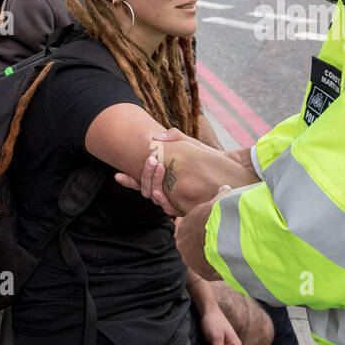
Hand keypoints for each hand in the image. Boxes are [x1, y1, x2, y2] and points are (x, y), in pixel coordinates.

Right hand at [118, 134, 256, 214]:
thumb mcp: (190, 143)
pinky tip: (162, 192)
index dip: (127, 180)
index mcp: (162, 177)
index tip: (118, 175)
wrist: (226, 170)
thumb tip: (157, 136)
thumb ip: (174, 137)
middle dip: (145, 174)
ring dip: (153, 184)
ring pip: (154, 197)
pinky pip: (168, 208)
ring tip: (159, 167)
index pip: (140, 180)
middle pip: (145, 188)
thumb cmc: (206, 157)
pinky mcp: (183, 207)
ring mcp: (173, 199)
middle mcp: (165, 190)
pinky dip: (163, 201)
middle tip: (153, 160)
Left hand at [175, 185, 229, 280]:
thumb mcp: (217, 200)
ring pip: (203, 261)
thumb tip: (225, 188)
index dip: (202, 231)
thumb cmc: (216, 213)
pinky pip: (212, 272)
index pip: (190, 232)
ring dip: (213, 259)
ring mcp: (191, 260)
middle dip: (206, 247)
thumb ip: (220, 195)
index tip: (213, 231)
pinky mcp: (202, 272)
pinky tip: (232, 264)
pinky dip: (221, 269)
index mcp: (184, 227)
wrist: (218, 230)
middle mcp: (183, 245)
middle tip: (221, 244)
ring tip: (228, 254)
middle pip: (194, 248)